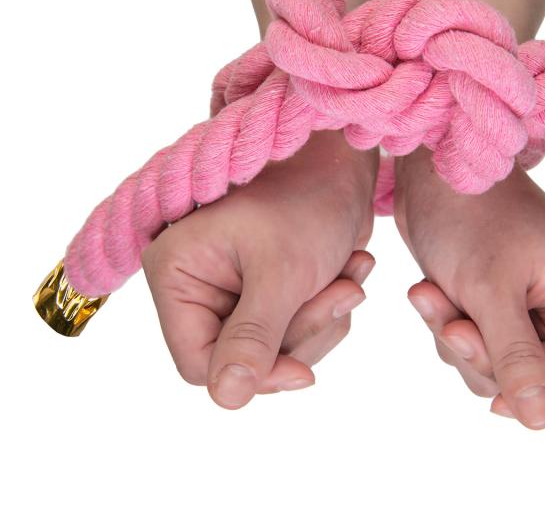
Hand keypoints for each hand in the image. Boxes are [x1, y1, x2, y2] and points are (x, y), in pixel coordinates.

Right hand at [142, 130, 376, 409]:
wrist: (345, 160)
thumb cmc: (307, 197)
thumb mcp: (282, 271)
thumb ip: (254, 336)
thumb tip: (226, 400)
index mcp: (176, 272)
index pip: (198, 363)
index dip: (252, 375)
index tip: (304, 373)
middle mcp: (196, 285)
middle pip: (244, 360)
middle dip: (303, 332)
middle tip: (345, 293)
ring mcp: (234, 289)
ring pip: (278, 350)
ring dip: (324, 318)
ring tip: (352, 273)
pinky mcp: (268, 289)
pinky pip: (300, 330)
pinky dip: (331, 307)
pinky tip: (351, 268)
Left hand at [393, 148, 544, 428]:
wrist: (429, 171)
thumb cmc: (469, 214)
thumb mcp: (490, 289)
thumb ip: (516, 357)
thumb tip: (539, 420)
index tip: (501, 397)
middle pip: (541, 380)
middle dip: (487, 360)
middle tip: (454, 326)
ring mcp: (530, 306)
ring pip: (500, 368)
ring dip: (458, 342)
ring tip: (433, 296)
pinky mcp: (495, 303)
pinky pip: (476, 346)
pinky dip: (447, 327)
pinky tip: (427, 291)